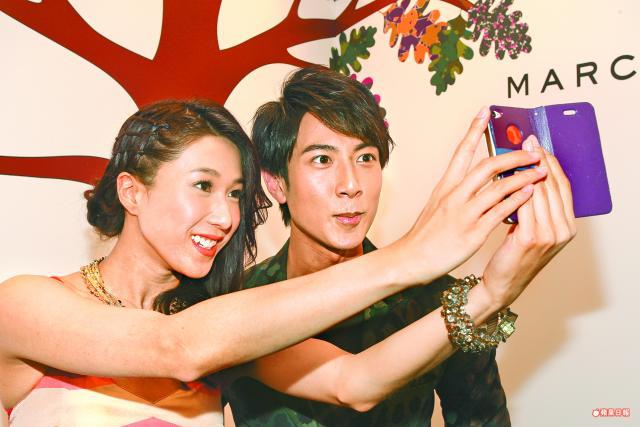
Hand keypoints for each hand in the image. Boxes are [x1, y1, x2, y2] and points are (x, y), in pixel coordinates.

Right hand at [399, 107, 547, 282]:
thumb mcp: (437, 205)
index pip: (461, 151)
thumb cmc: (425, 234)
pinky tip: (530, 193)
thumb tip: (474, 181)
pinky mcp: (473, 232)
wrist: (411, 259)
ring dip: (522, 177)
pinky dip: (517, 200)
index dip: (474, 130)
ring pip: (498, 187)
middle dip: (513, 155)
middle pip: (487, 166)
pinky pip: (500, 212)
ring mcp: (464, 213)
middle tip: (532, 149)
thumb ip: (456, 192)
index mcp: (445, 186)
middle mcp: (454, 195)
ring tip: (541, 170)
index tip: (486, 111)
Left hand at [479, 135, 576, 309]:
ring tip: (514, 152)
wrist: (502, 282)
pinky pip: (523, 206)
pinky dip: (515, 188)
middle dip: (539, 160)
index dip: (551, 163)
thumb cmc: (514, 254)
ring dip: (525, 169)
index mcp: (567, 226)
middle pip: (552, 185)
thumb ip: (536, 207)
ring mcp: (548, 236)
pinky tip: (505, 175)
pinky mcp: (529, 239)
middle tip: (527, 141)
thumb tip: (529, 175)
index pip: (562, 186)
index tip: (539, 145)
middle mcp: (563, 230)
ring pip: (538, 192)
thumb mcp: (531, 228)